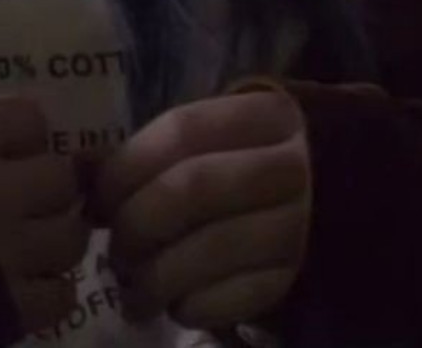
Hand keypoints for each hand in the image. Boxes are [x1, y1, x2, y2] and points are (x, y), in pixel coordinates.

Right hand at [0, 94, 89, 334]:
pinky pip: (60, 297)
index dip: (22, 142)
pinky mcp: (1, 309)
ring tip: (21, 252)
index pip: (34, 121)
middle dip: (43, 194)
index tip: (5, 159)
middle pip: (61, 181)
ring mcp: (2, 250)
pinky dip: (47, 293)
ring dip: (51, 244)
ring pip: (71, 238)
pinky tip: (17, 290)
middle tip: (18, 209)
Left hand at [93, 89, 310, 331]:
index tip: (96, 200)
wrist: (339, 210)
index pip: (180, 133)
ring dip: (157, 276)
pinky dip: (193, 304)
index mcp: (260, 116)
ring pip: (211, 248)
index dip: (126, 168)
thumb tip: (82, 175)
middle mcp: (287, 165)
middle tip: (113, 250)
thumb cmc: (243, 166)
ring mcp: (299, 224)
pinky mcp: (301, 278)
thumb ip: (156, 151)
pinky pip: (237, 297)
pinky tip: (174, 306)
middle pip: (190, 190)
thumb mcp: (212, 141)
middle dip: (137, 226)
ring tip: (130, 290)